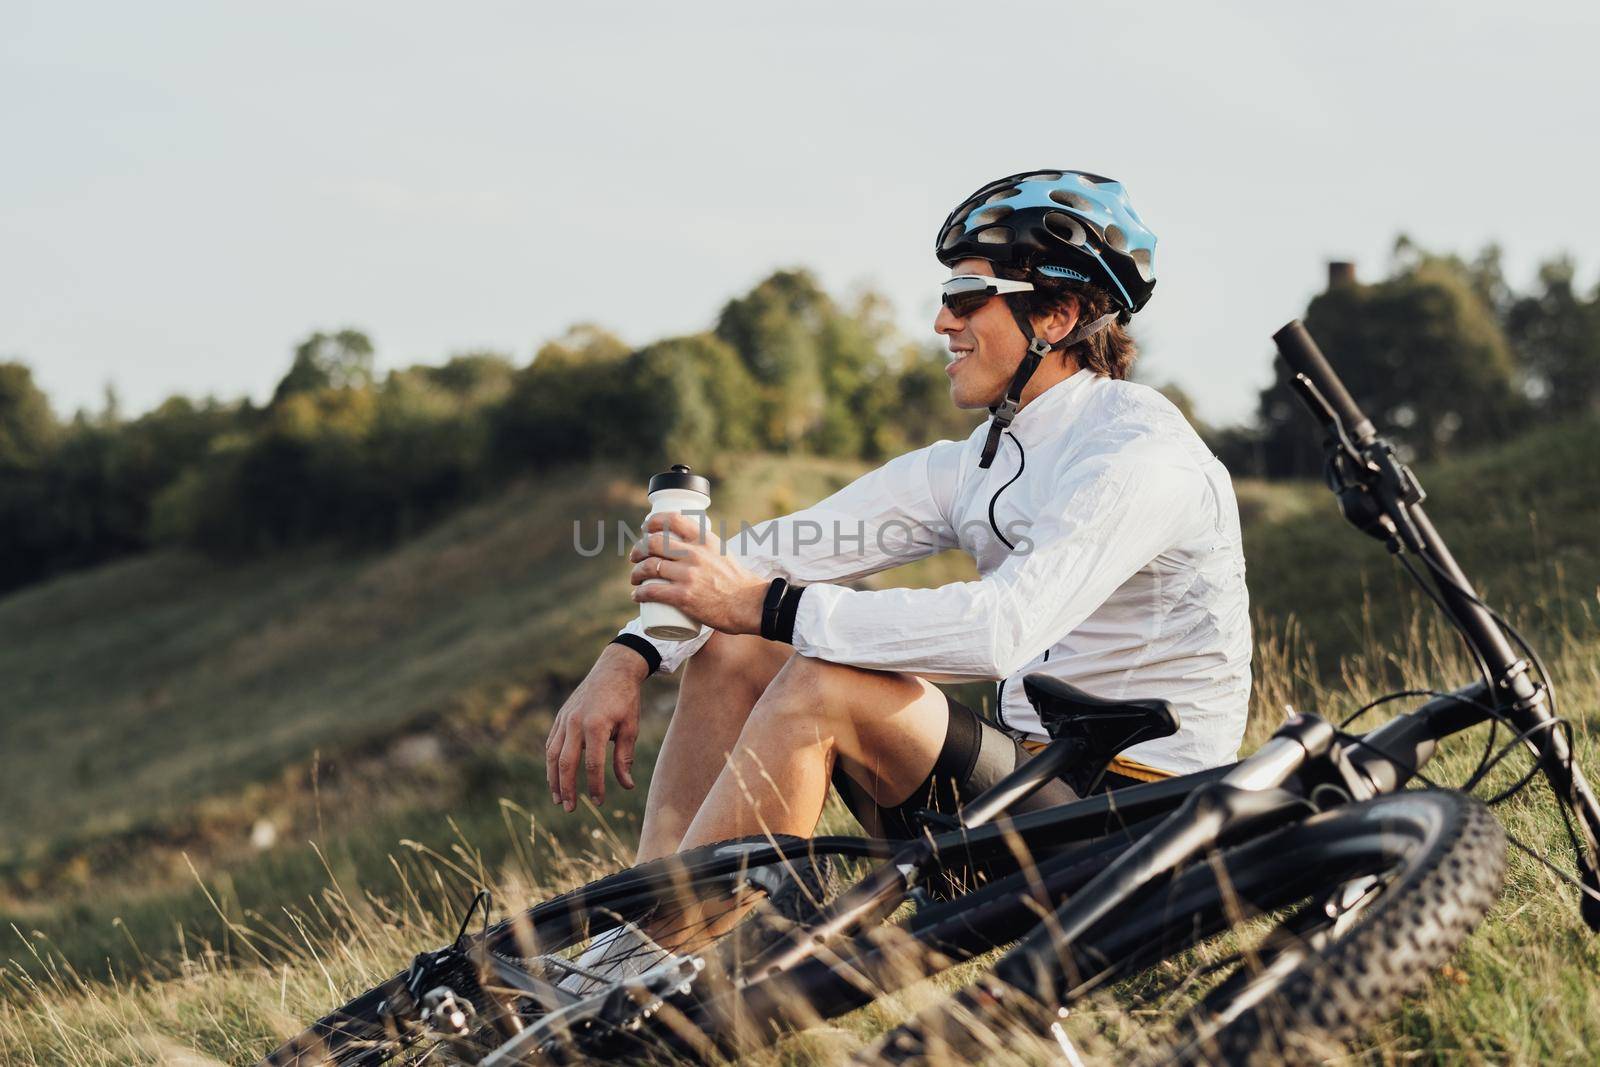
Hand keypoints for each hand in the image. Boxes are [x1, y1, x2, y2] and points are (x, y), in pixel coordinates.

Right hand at [545, 644, 647, 810]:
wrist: (614, 669)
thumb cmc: (626, 699)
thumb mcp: (631, 728)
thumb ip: (625, 758)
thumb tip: (627, 786)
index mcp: (596, 726)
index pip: (593, 765)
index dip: (595, 786)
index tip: (599, 802)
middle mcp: (575, 723)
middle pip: (566, 763)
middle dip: (566, 789)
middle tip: (569, 808)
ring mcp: (565, 719)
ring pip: (553, 755)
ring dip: (553, 779)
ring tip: (557, 798)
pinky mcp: (560, 717)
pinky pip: (552, 743)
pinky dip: (551, 762)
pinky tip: (554, 776)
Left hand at [630, 512, 767, 635]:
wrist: (749, 605)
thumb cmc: (737, 581)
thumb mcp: (722, 552)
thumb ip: (704, 547)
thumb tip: (686, 545)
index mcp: (704, 539)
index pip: (672, 519)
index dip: (653, 522)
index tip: (646, 528)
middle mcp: (694, 553)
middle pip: (653, 543)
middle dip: (638, 549)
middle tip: (636, 557)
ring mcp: (688, 575)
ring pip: (648, 567)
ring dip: (635, 573)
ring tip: (635, 578)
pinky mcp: (683, 596)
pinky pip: (651, 591)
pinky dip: (639, 593)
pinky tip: (636, 595)